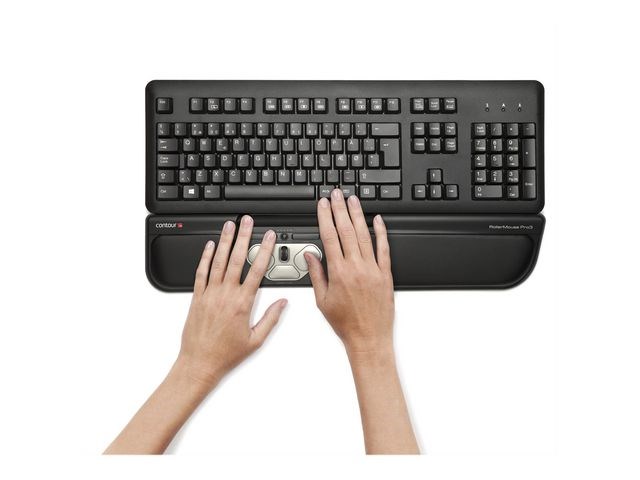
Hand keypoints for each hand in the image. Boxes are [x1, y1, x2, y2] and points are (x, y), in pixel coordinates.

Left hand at [178, 215, 286, 389]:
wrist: (199, 363)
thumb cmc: (225, 354)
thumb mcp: (256, 340)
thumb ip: (270, 319)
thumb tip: (282, 302)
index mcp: (242, 303)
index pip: (257, 270)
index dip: (265, 250)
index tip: (269, 237)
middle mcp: (225, 295)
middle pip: (236, 258)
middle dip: (243, 236)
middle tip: (247, 221)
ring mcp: (209, 294)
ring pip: (218, 261)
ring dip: (224, 241)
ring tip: (229, 225)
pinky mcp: (196, 298)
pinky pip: (201, 273)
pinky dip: (205, 257)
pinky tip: (209, 245)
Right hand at [305, 189, 393, 354]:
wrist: (369, 338)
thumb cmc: (346, 324)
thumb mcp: (322, 301)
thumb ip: (316, 275)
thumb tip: (309, 256)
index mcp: (338, 272)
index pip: (329, 237)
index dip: (325, 217)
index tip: (323, 205)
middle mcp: (356, 267)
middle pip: (346, 230)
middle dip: (340, 209)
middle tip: (336, 194)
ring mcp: (373, 269)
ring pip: (364, 235)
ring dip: (357, 215)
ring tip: (353, 200)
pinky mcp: (386, 274)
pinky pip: (384, 249)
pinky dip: (381, 233)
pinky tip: (377, 220)